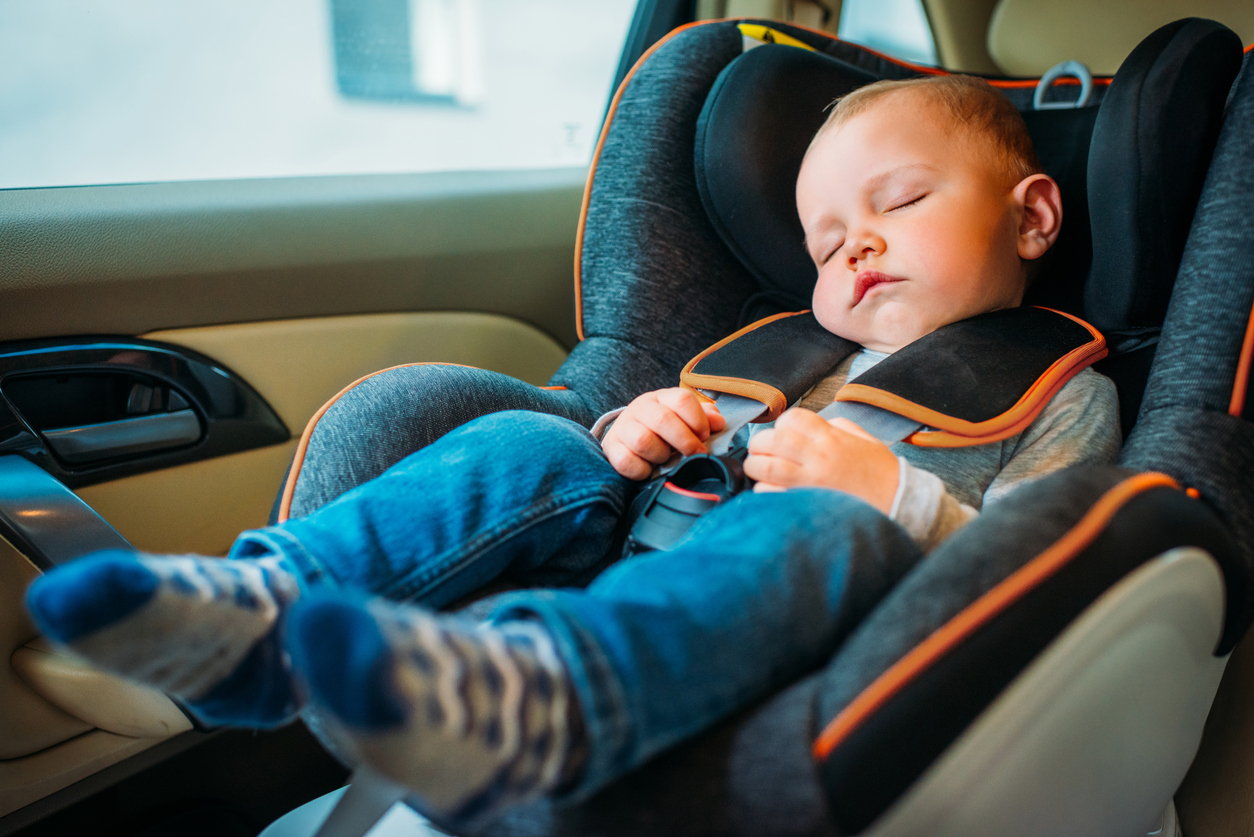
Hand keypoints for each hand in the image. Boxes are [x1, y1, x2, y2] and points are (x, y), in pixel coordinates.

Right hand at [602, 388, 725, 479]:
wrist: (626, 439)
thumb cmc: (662, 430)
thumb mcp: (683, 419)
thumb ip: (703, 418)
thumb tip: (719, 423)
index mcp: (661, 398)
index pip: (682, 399)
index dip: (698, 420)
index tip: (704, 436)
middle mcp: (640, 408)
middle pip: (663, 420)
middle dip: (685, 441)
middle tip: (695, 453)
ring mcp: (623, 427)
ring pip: (644, 441)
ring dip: (661, 455)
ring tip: (666, 458)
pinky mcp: (611, 448)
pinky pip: (627, 461)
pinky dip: (642, 470)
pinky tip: (649, 469)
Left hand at [744, 408, 899, 512]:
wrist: (900, 504)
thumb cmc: (881, 473)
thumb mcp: (862, 439)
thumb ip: (834, 427)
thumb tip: (810, 427)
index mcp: (831, 437)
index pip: (791, 419)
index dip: (781, 426)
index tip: (784, 436)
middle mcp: (818, 457)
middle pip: (770, 440)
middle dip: (760, 445)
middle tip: (763, 453)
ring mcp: (810, 482)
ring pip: (763, 466)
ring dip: (756, 467)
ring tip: (761, 471)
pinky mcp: (805, 505)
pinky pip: (769, 494)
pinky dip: (764, 491)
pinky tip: (772, 491)